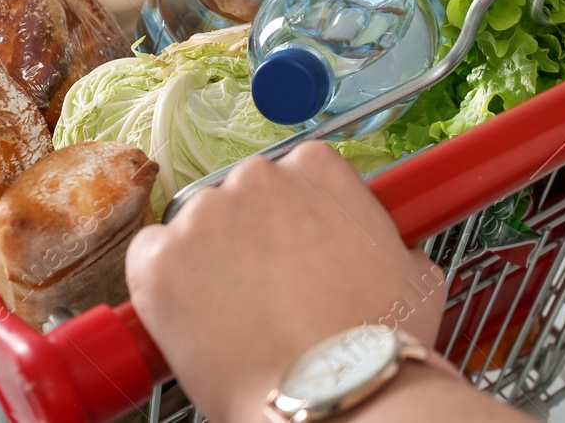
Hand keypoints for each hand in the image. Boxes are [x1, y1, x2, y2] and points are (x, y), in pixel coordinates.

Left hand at [125, 142, 446, 422]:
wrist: (331, 394)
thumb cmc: (376, 344)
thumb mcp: (415, 277)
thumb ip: (393, 248)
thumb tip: (394, 256)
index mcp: (318, 170)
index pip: (295, 173)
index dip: (294, 218)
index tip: (296, 250)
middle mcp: (258, 179)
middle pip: (242, 198)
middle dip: (250, 239)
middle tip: (267, 293)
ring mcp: (204, 216)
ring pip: (195, 229)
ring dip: (207, 264)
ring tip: (234, 319)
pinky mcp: (161, 259)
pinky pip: (150, 258)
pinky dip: (162, 286)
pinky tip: (191, 320)